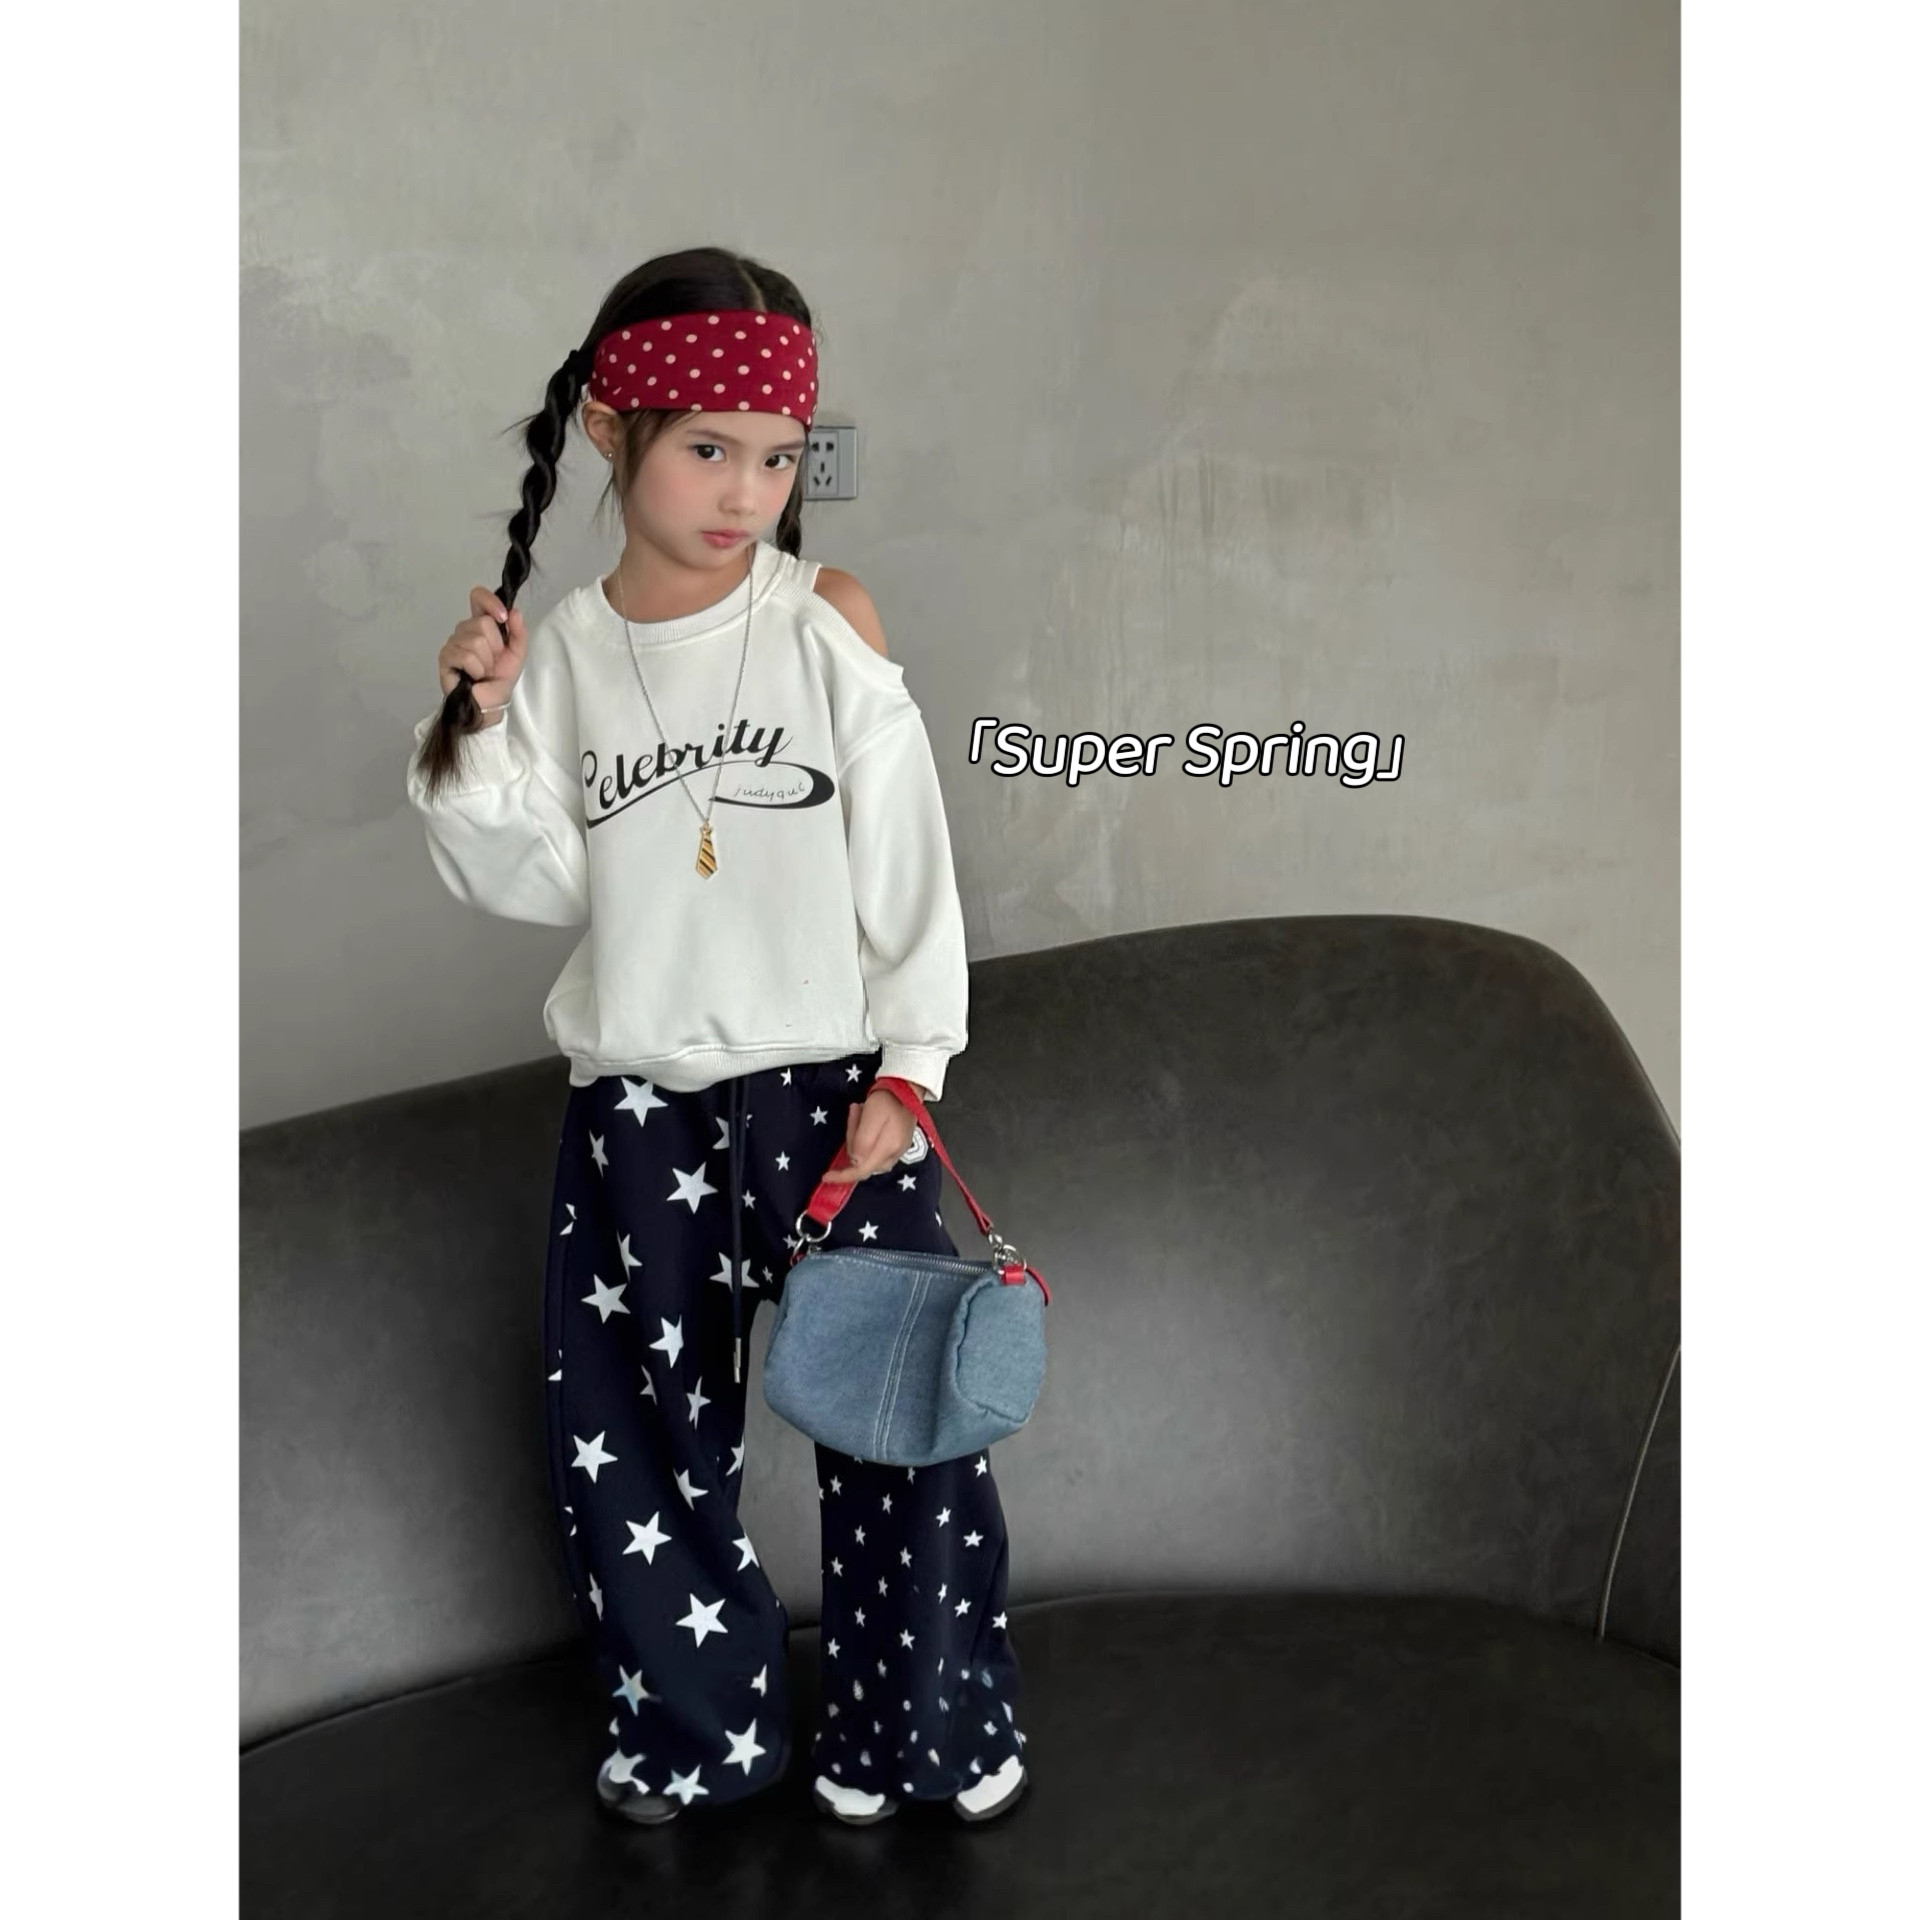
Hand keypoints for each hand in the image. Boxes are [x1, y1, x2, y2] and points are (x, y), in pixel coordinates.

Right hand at [438, 587, 527, 724]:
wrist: (490, 704)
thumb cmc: (500, 679)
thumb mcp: (517, 654)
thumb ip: (518, 632)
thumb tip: (515, 611)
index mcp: (482, 624)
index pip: (478, 597)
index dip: (490, 602)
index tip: (503, 617)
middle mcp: (465, 629)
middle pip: (482, 622)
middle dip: (495, 647)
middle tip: (493, 662)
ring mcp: (453, 642)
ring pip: (475, 641)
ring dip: (486, 662)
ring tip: (484, 671)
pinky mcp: (445, 657)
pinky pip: (465, 656)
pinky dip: (476, 669)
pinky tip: (473, 676)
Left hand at [816, 1083, 923, 1184]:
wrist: (907, 1089)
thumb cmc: (887, 1100)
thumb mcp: (870, 1117)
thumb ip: (862, 1142)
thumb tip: (855, 1161)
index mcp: (888, 1148)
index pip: (861, 1171)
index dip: (843, 1176)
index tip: (826, 1176)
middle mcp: (894, 1155)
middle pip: (862, 1162)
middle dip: (851, 1142)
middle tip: (854, 1116)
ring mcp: (897, 1152)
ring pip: (866, 1156)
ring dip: (857, 1137)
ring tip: (860, 1113)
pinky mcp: (896, 1146)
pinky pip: (874, 1149)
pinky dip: (864, 1137)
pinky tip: (866, 1120)